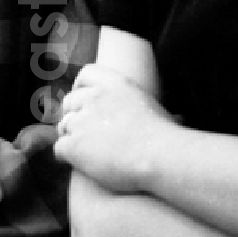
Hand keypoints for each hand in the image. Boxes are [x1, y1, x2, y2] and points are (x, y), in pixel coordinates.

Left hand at [54, 64, 174, 192]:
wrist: (159, 156)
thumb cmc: (165, 137)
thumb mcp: (156, 108)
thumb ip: (148, 107)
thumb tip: (179, 118)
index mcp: (113, 83)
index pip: (86, 73)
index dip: (80, 86)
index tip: (82, 97)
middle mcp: (94, 97)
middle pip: (70, 102)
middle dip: (73, 115)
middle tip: (82, 131)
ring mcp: (81, 120)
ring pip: (63, 126)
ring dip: (70, 137)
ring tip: (84, 150)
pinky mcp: (74, 145)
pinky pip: (59, 148)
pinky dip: (66, 156)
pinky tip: (77, 163)